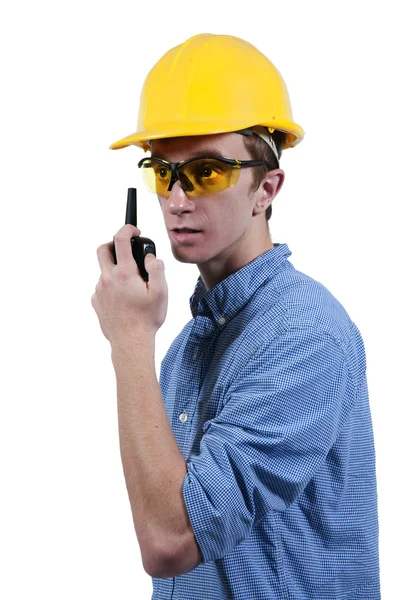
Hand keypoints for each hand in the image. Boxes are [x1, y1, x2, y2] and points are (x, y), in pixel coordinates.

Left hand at [91, 224, 167, 345]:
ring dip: (116, 270)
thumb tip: (150, 257)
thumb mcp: (161, 291)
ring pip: (104, 271)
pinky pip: (103, 287)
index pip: (120, 239)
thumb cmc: (147, 319)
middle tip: (126, 251)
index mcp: (124, 273)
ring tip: (132, 286)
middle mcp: (107, 278)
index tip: (134, 230)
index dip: (127, 229)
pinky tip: (125, 299)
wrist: (130, 342)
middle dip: (113, 244)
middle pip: (103, 249)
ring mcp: (99, 290)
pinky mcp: (96, 301)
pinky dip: (113, 286)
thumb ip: (156, 268)